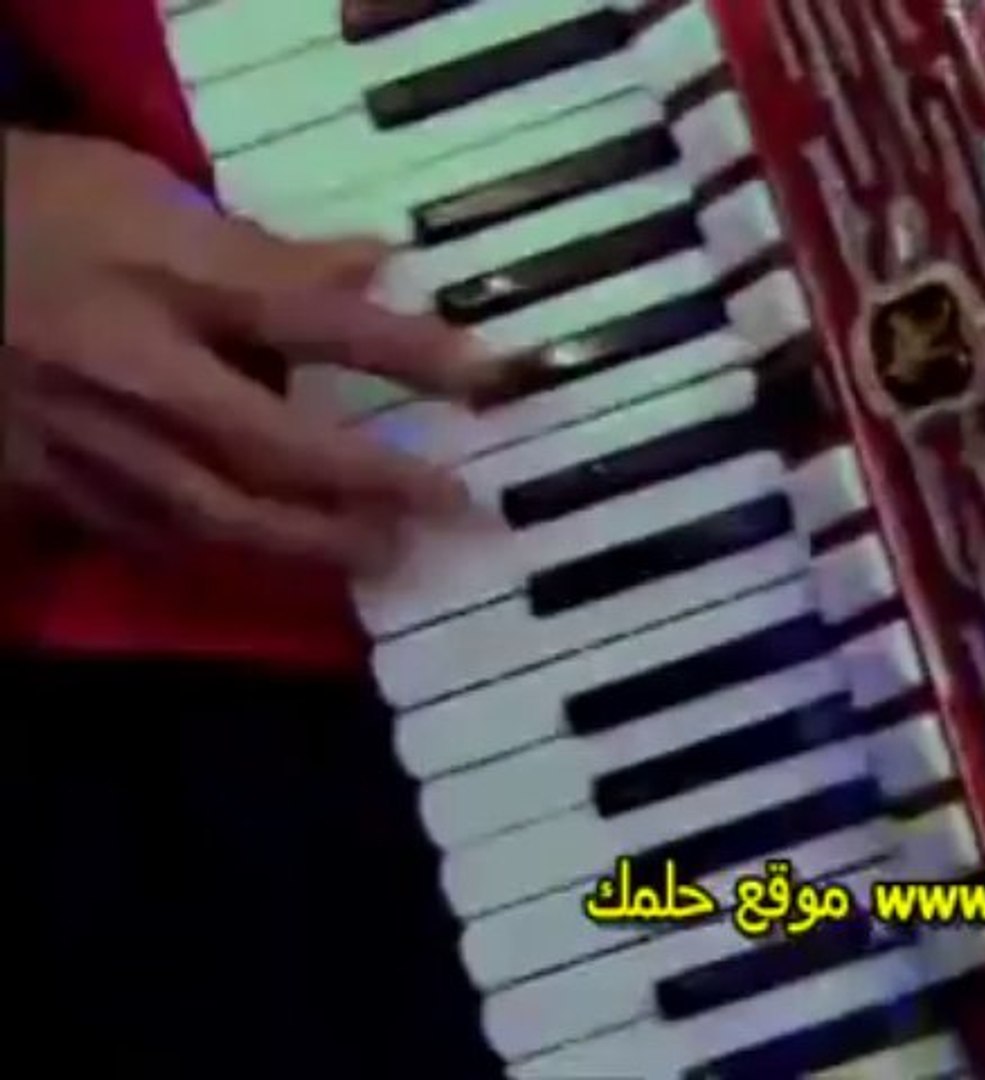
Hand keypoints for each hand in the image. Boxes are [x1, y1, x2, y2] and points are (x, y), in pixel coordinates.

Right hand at [1, 128, 479, 569]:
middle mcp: (126, 370)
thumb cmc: (24, 208)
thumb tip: (376, 260)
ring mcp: (79, 440)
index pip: (309, 317)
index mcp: (154, 277)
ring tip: (386, 556)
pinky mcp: (39, 487)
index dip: (409, 352)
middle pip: (269, 445)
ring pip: (212, 515)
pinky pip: (146, 538)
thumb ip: (261, 244)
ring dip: (311, 543)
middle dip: (371, 484)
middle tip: (455, 507)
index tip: (492, 377)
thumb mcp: (138, 192)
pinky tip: (277, 566)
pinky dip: (222, 556)